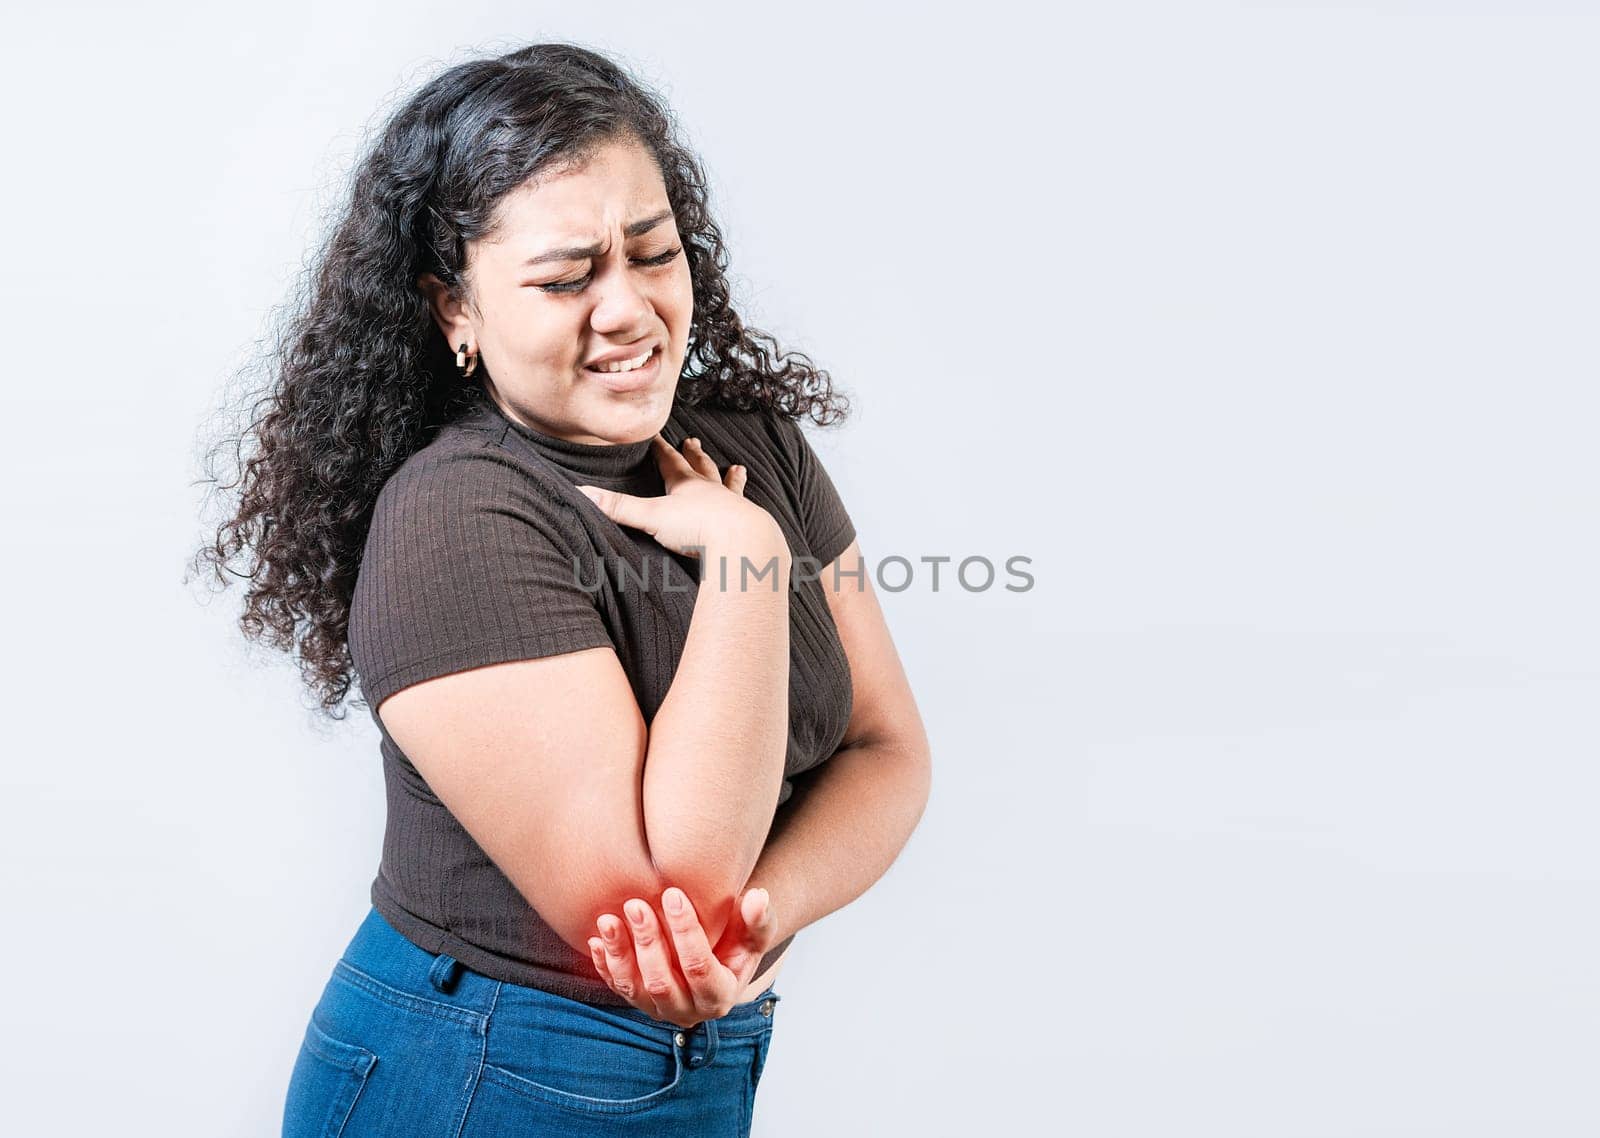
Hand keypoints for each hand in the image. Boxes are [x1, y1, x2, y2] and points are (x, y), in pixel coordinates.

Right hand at [574, 435, 773, 557]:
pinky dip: (747, 506)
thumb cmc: (697, 528)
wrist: (741, 541)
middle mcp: (710, 491)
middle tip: (694, 441)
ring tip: (736, 468)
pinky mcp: (747, 524)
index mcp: (685, 485)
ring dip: (729, 478)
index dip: (661, 449)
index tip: (657, 436)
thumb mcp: (651, 516)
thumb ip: (618, 507)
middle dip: (695, 455)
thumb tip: (582, 492)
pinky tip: (754, 508)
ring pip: (728, 486)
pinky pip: (747, 511)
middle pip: (700, 467)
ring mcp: (732, 506)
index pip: (669, 461)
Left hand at [586, 886, 778, 1028]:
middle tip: (635, 904)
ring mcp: (659, 1009)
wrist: (716, 961)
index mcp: (720, 996)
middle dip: (647, 942)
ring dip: (619, 953)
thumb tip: (758, 898)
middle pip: (661, 981)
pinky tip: (595, 939)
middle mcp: (688, 1011)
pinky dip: (604, 965)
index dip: (686, 931)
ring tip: (608, 919)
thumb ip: (758, 920)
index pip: (699, 967)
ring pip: (633, 988)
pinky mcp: (637, 1002)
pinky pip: (617, 988)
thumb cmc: (736, 941)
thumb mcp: (753, 934)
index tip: (672, 894)